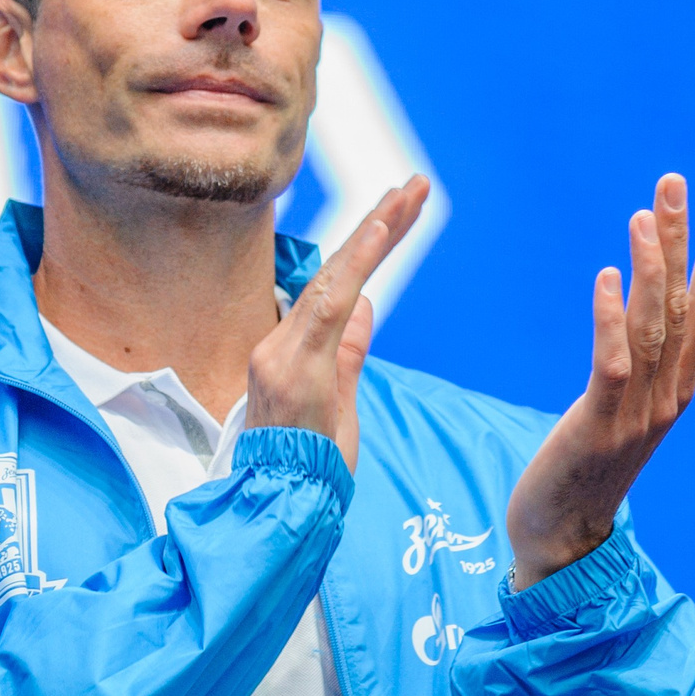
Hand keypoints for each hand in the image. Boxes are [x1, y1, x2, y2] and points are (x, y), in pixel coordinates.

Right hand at [243, 177, 430, 471]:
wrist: (279, 511)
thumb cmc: (308, 468)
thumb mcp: (338, 405)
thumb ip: (349, 353)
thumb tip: (368, 305)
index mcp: (293, 350)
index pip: (336, 286)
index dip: (367, 246)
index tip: (399, 208)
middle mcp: (282, 343)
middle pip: (337, 271)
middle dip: (380, 224)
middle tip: (415, 184)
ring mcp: (284, 353)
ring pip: (335, 277)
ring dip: (376, 232)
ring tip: (408, 193)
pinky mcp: (293, 367)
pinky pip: (328, 304)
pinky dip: (355, 264)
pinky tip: (381, 229)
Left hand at [505, 174, 694, 590]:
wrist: (567, 534)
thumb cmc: (601, 461)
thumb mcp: (651, 397)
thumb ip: (693, 348)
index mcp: (681, 383)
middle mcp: (669, 394)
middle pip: (682, 308)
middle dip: (684, 243)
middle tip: (677, 182)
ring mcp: (638, 413)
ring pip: (651, 330)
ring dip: (649, 270)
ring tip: (643, 215)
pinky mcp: (600, 427)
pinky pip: (611, 366)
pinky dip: (611, 320)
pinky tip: (606, 277)